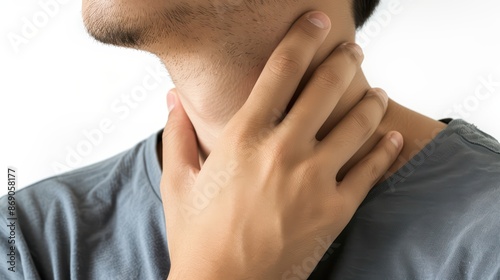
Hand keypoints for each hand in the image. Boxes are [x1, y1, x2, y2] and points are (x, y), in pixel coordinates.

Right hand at [161, 11, 402, 279]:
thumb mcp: (179, 181)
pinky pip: (371, 170)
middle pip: (326, 88)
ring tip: (376, 93)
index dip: (301, 39)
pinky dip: (386, 149)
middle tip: (352, 50)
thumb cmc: (198, 236)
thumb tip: (172, 98)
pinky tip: (391, 136)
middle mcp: (282, 151)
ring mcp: (313, 180)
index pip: (279, 72)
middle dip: (343, 61)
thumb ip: (178, 133)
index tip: (316, 22)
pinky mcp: (335, 210)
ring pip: (357, 124)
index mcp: (243, 138)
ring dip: (370, 102)